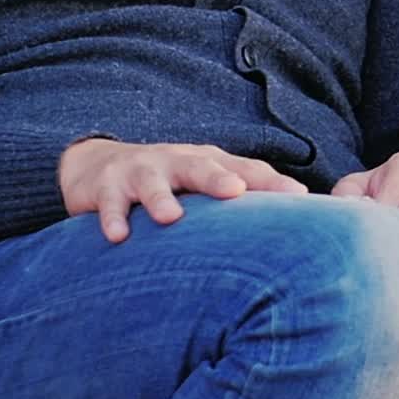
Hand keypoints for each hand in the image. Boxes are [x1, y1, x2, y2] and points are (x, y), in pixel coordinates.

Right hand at [59, 138, 308, 243]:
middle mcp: (179, 162)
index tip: (298, 197)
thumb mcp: (205, 183)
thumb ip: (243, 196)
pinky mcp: (107, 187)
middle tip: (235, 192)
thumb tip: (296, 218)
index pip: (246, 170)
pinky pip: (110, 203)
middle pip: (202, 167)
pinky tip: (118, 236)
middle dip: (218, 179)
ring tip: (170, 217)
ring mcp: (143, 172)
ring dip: (161, 198)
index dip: (271, 183)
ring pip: (153, 183)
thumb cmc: (171, 181)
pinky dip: (112, 218)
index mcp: (210, 163)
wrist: (100, 166)